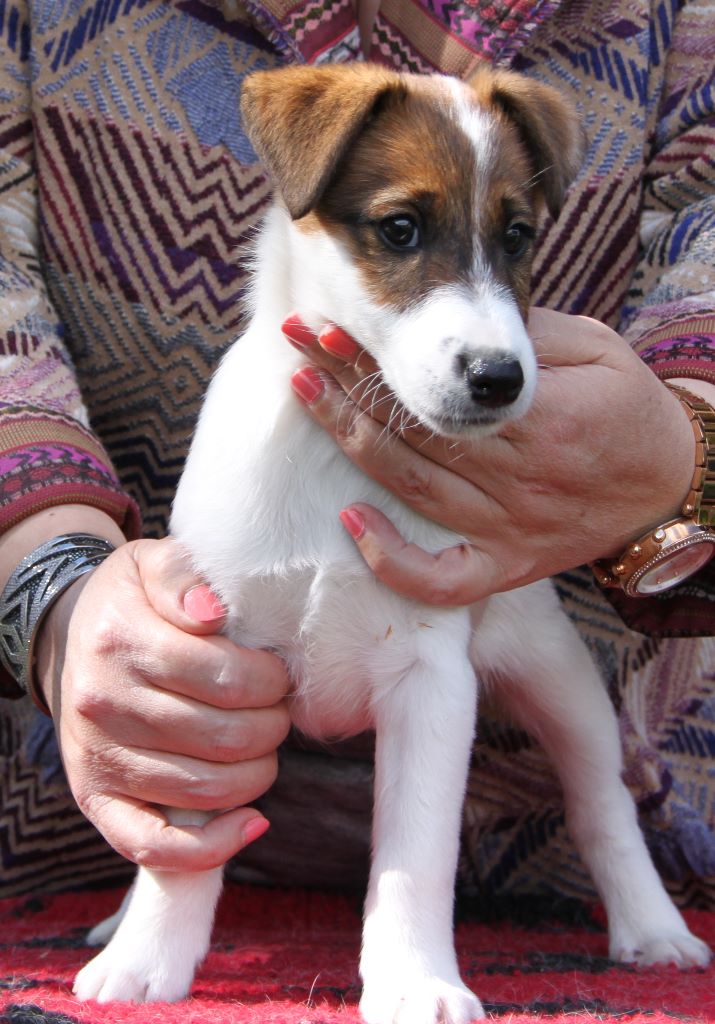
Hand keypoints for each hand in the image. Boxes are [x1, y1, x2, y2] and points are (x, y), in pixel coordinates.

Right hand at [37, 537, 290, 870]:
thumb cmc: (134, 601)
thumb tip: (213, 610)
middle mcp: (104, 703)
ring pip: (204, 789)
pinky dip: (211, 846)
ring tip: (264, 745)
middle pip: (224, 737)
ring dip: (257, 772)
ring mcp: (98, 757)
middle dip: (272, 726)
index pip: (226, 677)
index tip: (280, 673)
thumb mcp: (153, 563)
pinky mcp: (96, 799)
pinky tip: (252, 823)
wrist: (74, 636)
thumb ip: (184, 575)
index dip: (272, 681)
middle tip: (278, 710)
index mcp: (121, 640)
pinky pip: (155, 845)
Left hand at [284, 308, 694, 604]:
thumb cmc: (629, 408)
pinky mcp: (507, 566)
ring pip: (416, 490)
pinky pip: (444, 580)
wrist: (670, 483)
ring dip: (353, 443)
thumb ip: (528, 339)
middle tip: (298, 345)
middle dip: (349, 384)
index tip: (333, 326)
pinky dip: (396, 562)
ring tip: (306, 396)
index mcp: (544, 419)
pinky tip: (352, 523)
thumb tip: (454, 323)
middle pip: (416, 432)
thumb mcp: (596, 350)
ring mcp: (509, 529)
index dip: (382, 357)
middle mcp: (520, 479)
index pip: (441, 387)